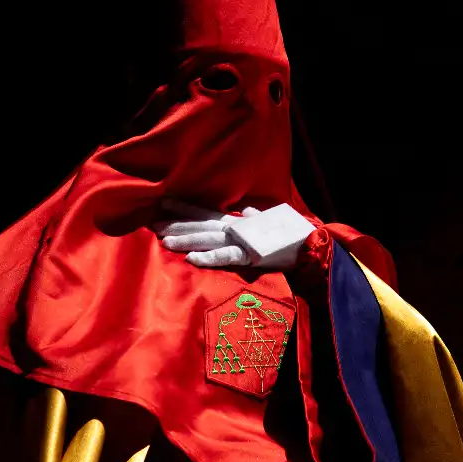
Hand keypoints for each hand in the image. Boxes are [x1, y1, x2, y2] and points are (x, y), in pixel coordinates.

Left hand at [152, 199, 310, 269]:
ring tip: (164, 240)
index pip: (205, 211)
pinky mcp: (250, 256)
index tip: (164, 203)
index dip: (184, 207)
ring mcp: (241, 241)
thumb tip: (249, 210)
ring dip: (185, 239)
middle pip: (200, 224)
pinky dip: (209, 258)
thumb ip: (256, 216)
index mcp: (236, 220)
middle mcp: (234, 228)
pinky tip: (192, 259)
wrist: (309, 243)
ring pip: (207, 239)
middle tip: (153, 223)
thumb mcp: (269, 221)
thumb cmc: (289, 233)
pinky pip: (226, 257)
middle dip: (176, 223)